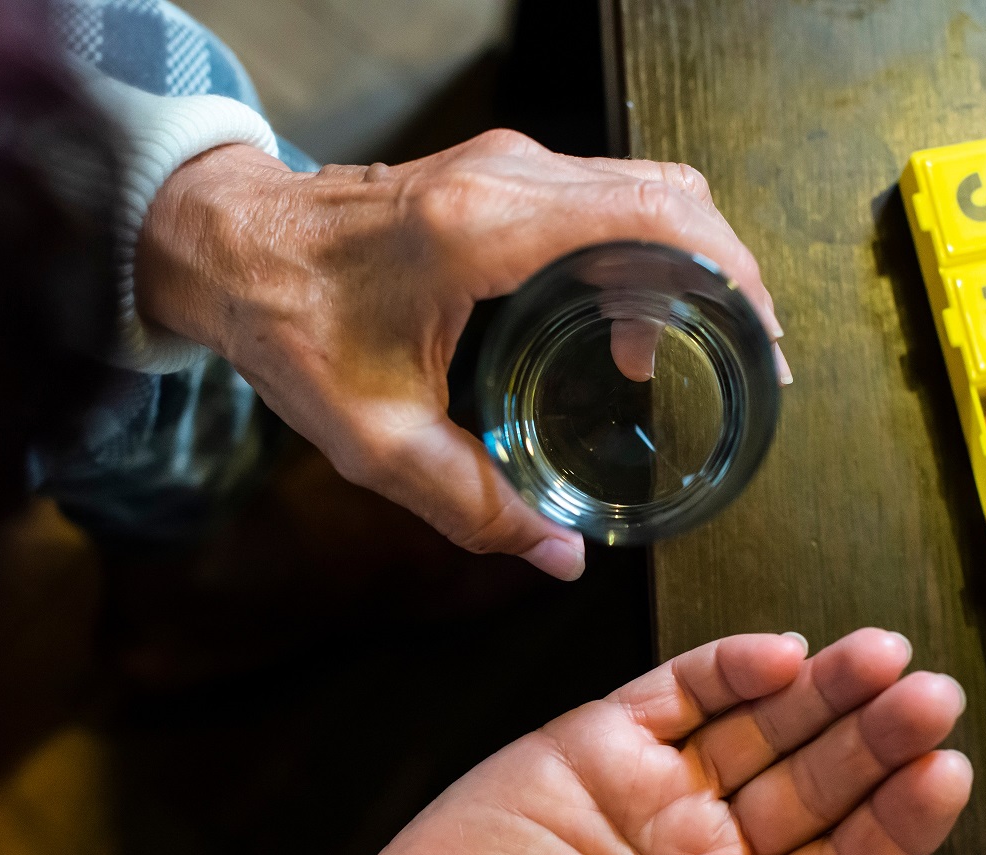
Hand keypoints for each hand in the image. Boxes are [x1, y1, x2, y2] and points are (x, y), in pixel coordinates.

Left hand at [134, 132, 791, 581]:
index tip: (761, 346)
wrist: (224, 246)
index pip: (658, 220)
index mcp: (487, 230)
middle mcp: (510, 178)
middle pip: (674, 196)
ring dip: (691, 262)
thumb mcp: (374, 438)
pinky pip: (606, 195)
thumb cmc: (287, 325)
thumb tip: (560, 558)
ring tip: (701, 350)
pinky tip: (634, 329)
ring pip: (648, 188)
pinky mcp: (498, 175)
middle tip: (751, 360)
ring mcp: (507, 166)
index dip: (732, 279)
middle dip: (731, 276)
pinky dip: (646, 250)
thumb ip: (471, 505)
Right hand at [221, 628, 970, 854]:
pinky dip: (729, 668)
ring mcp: (662, 788)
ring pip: (763, 726)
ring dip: (822, 691)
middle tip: (929, 695)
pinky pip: (681, 693)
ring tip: (879, 657)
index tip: (946, 774)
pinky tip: (780, 654)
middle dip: (874, 738)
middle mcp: (715, 850)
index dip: (898, 821)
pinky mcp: (604, 739)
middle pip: (816, 783)